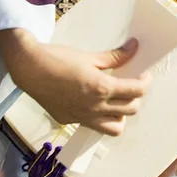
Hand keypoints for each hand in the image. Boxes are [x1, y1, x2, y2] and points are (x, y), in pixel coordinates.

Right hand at [0, 33, 149, 135]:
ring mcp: (83, 117)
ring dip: (121, 116)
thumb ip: (114, 57)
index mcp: (101, 88)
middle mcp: (94, 107)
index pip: (136, 91)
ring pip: (115, 128)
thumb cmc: (58, 59)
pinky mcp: (71, 121)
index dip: (145, 82)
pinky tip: (97, 104)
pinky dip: (102, 119)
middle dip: (136, 97)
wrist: (31, 70)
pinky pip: (94, 126)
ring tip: (117, 100)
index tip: (145, 75)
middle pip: (130, 110)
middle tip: (132, 85)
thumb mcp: (89, 56)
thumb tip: (133, 48)